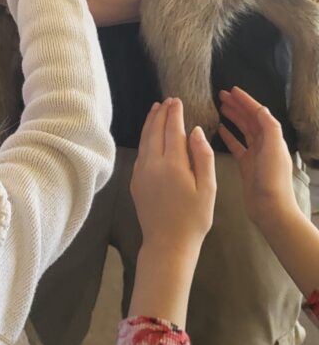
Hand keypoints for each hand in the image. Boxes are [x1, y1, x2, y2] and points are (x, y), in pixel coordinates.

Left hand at [131, 98, 216, 255]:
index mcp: (173, 164)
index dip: (174, 114)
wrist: (167, 244)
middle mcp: (153, 164)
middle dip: (161, 114)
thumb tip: (195, 131)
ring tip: (155, 110)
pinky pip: (140, 152)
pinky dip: (145, 139)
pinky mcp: (136, 182)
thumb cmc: (194, 219)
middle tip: (166, 100)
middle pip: (154, 131)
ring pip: (144, 141)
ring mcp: (141, 173)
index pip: (172, 130)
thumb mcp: (208, 189)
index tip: (177, 100)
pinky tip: (149, 137)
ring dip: (150, 123)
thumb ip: (202, 157)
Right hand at [218, 87, 300, 228]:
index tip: (231, 90)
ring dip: (233, 118)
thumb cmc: (272, 180)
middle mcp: (265, 144)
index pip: (258, 114)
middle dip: (237, 106)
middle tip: (220, 95)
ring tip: (219, 108)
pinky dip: (228, 136)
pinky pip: (236, 146)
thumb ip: (269, 128)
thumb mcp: (273, 150)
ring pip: (242, 130)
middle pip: (250, 119)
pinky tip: (219, 129)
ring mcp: (255, 155)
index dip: (246, 101)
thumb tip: (260, 108)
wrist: (271, 209)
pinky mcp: (246, 165)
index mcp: (272, 138)